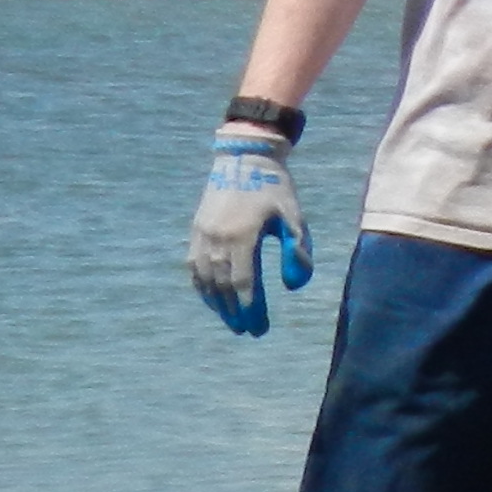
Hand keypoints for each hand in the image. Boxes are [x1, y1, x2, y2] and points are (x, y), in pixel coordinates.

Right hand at [189, 130, 313, 335]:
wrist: (244, 159)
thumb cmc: (276, 189)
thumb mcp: (294, 217)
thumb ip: (297, 251)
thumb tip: (293, 287)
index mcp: (243, 235)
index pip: (244, 283)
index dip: (251, 309)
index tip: (259, 328)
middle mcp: (218, 238)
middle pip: (223, 286)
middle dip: (235, 312)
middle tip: (247, 332)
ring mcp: (203, 235)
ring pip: (205, 279)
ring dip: (218, 304)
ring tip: (231, 321)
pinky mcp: (196, 231)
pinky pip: (194, 267)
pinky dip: (202, 287)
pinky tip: (213, 300)